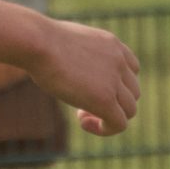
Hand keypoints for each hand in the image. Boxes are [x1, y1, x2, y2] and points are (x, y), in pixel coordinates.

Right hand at [31, 18, 139, 135]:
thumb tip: (67, 61)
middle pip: (132, 92)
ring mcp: (114, 80)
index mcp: (111, 43)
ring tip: (81, 115)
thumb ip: (77, 51)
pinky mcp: (105, 100)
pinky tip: (83, 122)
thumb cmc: (39, 40)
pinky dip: (105, 129)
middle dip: (112, 101)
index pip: (132, 69)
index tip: (91, 86)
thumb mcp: (66, 39)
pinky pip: (119, 124)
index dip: (116, 84)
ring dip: (108, 116)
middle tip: (81, 102)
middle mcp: (119, 60)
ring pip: (129, 110)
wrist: (36, 42)